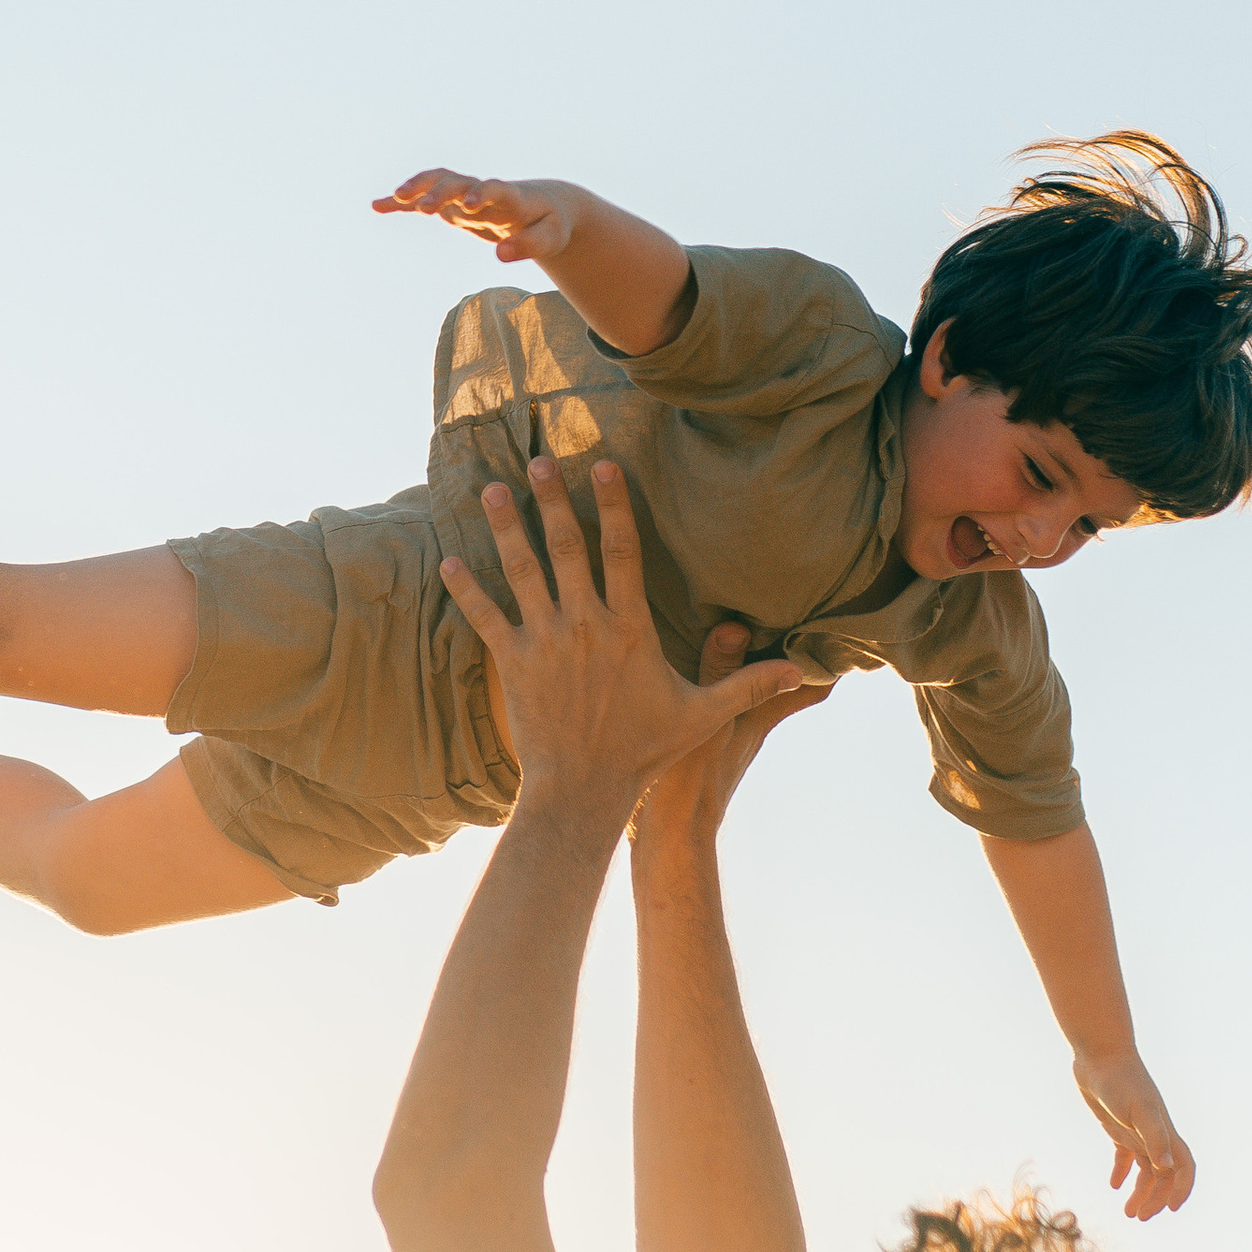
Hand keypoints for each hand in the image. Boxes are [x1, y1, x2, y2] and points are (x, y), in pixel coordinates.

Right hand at [372, 168, 588, 265]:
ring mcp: (466, 194)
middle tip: (423, 207)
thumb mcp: (549, 238)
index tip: (469, 204)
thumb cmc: (550, 224)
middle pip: (458, 182)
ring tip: (393, 199)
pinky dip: (403, 201)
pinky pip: (425, 198)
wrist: (545, 205)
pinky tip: (377, 206)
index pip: (493, 189)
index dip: (480, 194)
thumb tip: (500, 255)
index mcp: (510, 197)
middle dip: (440, 191)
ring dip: (417, 187)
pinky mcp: (454, 204)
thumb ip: (529, 246)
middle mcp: (483, 190)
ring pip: (437, 182)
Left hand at [439, 461, 820, 821]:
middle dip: (553, 500)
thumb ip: (748, 684)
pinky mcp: (512, 664)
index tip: (604, 466)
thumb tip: (802, 670)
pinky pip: (485, 618)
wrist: (582, 790)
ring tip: (493, 489)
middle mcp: (585, 623)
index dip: (615, 505)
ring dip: (507, 527)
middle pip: (567, 547)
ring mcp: (544, 641)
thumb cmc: (643, 752)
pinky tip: (449, 561)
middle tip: (540, 460)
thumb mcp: (703, 715)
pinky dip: (466, 589)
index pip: (623, 552)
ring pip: (522, 570)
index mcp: (629, 627)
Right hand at [632, 620, 824, 847]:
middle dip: (798, 652)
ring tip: (756, 626)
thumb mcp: (706, 717)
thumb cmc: (692, 779)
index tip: (841, 625)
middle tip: (804, 613)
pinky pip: (731, 701)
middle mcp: (755, 724)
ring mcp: (733, 736)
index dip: (833, 658)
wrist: (672, 833)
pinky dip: (732, 680)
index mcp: (762, 715)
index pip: (814, 685)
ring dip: (764, 664)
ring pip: (760, 692)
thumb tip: (738, 626)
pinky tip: (708, 664)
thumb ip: (719, 672)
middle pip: (791, 684)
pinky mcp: (710, 743)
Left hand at [1073, 1046, 1196, 1223]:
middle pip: (1163, 1175)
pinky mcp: (1117, 1125)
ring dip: (1140, 1192)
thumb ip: (1154, 1137)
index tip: (1169, 1209)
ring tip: (1129, 1212)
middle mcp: (1154, 1134)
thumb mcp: (1139, 1110)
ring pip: (1145, 1169)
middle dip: (1155, 1198)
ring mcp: (1136, 1130)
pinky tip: (1114, 1185)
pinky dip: (1121, 1172)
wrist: (1098, 1054)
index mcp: (1165, 1132)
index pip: (1184, 1168)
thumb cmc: (1120, 1080)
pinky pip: (1124, 1155)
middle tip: (1138, 1217)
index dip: (1182, 1189)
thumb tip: (1165, 1168)